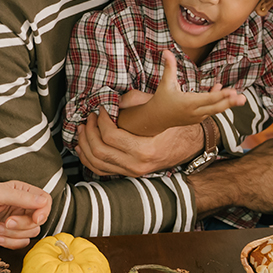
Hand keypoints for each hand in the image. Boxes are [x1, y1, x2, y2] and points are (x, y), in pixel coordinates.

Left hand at [0, 181, 50, 247]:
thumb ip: (22, 197)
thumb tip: (43, 201)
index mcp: (20, 191)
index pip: (45, 200)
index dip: (43, 211)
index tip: (35, 218)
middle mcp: (21, 206)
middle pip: (40, 219)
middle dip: (23, 224)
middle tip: (7, 222)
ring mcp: (17, 223)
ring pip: (32, 233)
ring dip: (14, 233)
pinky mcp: (11, 237)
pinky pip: (22, 244)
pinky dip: (10, 242)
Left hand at [76, 111, 201, 176]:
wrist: (190, 144)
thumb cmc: (174, 124)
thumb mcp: (157, 108)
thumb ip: (133, 101)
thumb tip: (110, 98)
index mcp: (144, 150)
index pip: (110, 136)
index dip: (100, 120)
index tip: (100, 109)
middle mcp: (136, 165)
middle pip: (99, 151)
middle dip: (88, 132)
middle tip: (89, 118)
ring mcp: (132, 172)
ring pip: (96, 163)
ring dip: (84, 145)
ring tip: (82, 129)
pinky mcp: (129, 173)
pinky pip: (102, 170)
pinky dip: (88, 159)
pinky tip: (82, 147)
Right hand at [145, 50, 245, 125]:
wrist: (157, 119)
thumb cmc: (161, 99)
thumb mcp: (166, 83)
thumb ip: (169, 67)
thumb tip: (166, 51)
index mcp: (188, 103)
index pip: (208, 99)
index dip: (221, 95)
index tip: (232, 92)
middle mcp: (195, 112)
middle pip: (216, 108)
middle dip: (230, 103)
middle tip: (243, 99)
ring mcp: (197, 117)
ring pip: (215, 109)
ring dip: (227, 103)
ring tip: (239, 97)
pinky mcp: (198, 118)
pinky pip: (211, 110)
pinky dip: (217, 102)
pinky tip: (222, 92)